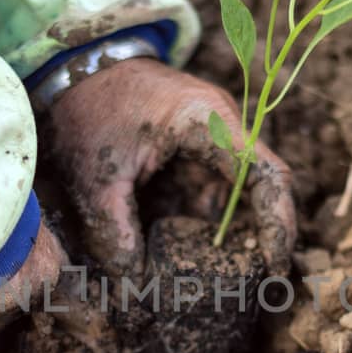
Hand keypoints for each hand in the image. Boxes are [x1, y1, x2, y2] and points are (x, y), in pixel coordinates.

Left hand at [44, 58, 295, 277]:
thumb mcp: (95, 177)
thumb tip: (134, 284)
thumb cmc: (87, 109)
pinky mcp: (193, 148)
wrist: (73, 67)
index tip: (275, 264)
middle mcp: (220, 125)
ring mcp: (209, 136)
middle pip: (258, 187)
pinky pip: (208, 190)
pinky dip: (202, 221)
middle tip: (256, 282)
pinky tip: (190, 252)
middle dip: (258, 235)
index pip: (266, 175)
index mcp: (207, 122)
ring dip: (226, 232)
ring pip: (232, 193)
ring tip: (218, 276)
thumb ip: (115, 232)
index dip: (278, 222)